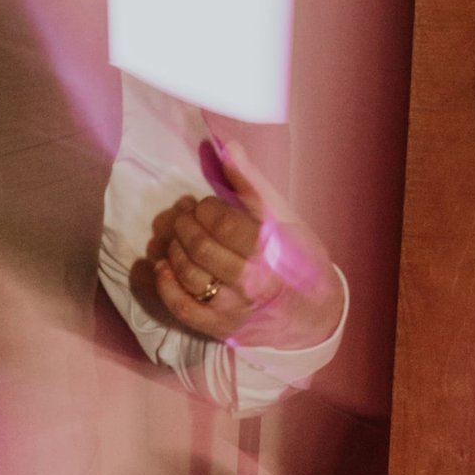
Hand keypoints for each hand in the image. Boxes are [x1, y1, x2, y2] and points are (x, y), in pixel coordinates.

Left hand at [142, 136, 340, 349]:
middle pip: (200, 247)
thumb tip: (228, 146)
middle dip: (183, 226)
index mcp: (271, 249)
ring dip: (172, 250)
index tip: (203, 205)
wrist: (313, 315)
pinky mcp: (220, 328)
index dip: (204, 209)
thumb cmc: (298, 260)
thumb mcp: (284, 219)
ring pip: (188, 275)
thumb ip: (252, 184)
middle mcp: (252, 280)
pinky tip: (161, 266)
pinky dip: (165, 285)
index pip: (221, 222)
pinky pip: (183, 308)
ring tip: (175, 238)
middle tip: (182, 217)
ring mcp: (234, 307)